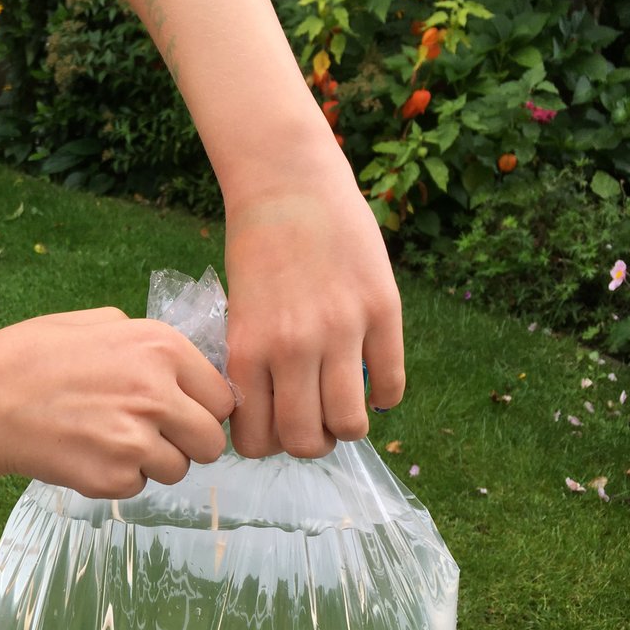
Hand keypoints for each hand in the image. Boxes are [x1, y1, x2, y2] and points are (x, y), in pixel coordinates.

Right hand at [0, 308, 236, 498]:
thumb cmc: (31, 357)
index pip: (223, 396)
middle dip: (187, 443)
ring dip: (152, 463)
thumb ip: (146, 341)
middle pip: (211, 441)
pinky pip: (138, 487)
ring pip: (178, 470)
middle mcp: (158, 392)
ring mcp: (137, 439)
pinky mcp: (112, 477)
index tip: (181, 412)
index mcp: (161, 347)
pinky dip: (118, 478)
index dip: (202, 408)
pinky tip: (85, 453)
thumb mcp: (94, 322)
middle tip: (152, 436)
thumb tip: (182, 369)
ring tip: (108, 440)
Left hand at [223, 144, 404, 458]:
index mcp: (248, 350)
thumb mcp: (238, 313)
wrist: (288, 185)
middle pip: (306, 442)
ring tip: (344, 406)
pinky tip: (374, 381)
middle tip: (314, 423)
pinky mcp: (382, 310)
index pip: (256, 440)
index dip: (269, 444)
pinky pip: (391, 384)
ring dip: (348, 426)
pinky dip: (384, 396)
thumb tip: (276, 418)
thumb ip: (254, 365)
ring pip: (351, 425)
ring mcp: (341, 329)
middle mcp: (292, 347)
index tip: (276, 427)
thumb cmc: (256, 249)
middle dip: (311, 443)